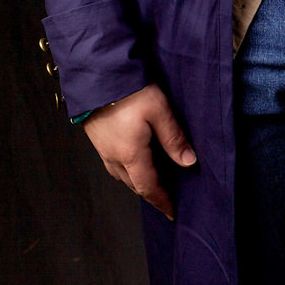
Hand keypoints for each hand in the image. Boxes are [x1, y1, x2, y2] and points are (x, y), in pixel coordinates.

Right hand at [83, 83, 195, 219]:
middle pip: (134, 185)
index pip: (149, 187)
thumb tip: (189, 162)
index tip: (172, 212)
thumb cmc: (129, 90)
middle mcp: (113, 156)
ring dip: (137, 182)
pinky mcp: (96, 138)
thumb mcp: (159, 111)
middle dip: (151, 194)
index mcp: (131, 155)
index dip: (162, 201)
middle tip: (166, 198)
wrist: (96, 73)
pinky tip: (133, 161)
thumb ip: (174, 138)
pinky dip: (126, 170)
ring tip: (152, 182)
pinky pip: (112, 163)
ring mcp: (102, 148)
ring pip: (121, 175)